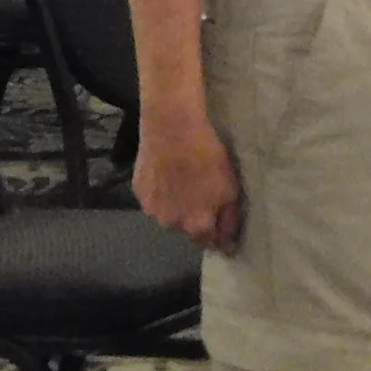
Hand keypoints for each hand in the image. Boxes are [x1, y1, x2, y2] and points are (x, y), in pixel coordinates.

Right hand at [132, 107, 244, 252]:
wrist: (172, 127)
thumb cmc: (207, 155)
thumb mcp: (230, 187)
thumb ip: (229, 219)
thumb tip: (228, 243)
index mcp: (197, 225)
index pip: (211, 242)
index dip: (219, 233)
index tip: (222, 221)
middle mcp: (172, 225)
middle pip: (188, 230)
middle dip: (196, 219)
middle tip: (201, 194)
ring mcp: (152, 209)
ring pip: (169, 215)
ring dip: (176, 206)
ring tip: (182, 182)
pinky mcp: (139, 192)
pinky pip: (153, 199)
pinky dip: (160, 192)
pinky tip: (166, 174)